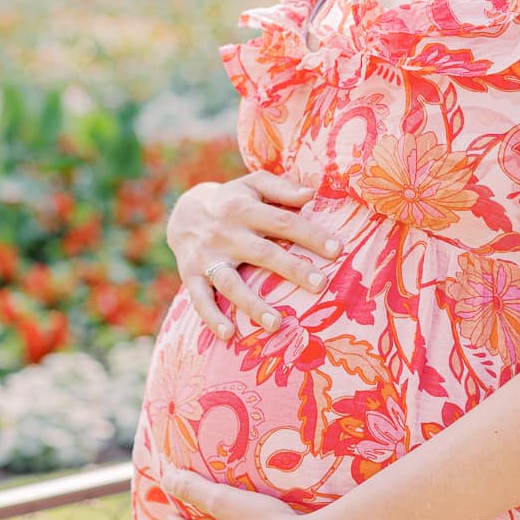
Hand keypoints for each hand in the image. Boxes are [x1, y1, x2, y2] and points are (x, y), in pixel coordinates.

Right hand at [166, 169, 343, 341]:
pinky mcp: (191, 275)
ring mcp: (207, 257)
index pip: (283, 221)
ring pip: (231, 283)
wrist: (183, 212)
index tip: (337, 250)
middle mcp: (225, 233)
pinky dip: (211, 317)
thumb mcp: (253, 185)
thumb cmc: (233, 200)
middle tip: (320, 285)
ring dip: (252, 304)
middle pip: (262, 253)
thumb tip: (312, 194)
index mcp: (244, 208)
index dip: (310, 235)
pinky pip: (199, 299)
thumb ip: (282, 188)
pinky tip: (229, 334)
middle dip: (292, 269)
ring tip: (276, 324)